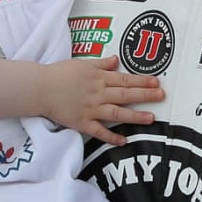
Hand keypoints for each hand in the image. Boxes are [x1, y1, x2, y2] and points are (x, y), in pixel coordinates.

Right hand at [39, 55, 162, 143]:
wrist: (39, 88)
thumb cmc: (59, 73)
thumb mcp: (81, 63)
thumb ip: (101, 63)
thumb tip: (116, 60)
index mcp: (98, 78)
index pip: (124, 79)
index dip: (142, 81)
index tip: (156, 82)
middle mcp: (97, 93)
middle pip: (125, 95)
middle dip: (145, 95)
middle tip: (161, 96)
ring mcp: (90, 109)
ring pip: (116, 113)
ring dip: (135, 116)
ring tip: (151, 118)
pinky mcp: (81, 122)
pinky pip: (98, 131)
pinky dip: (111, 137)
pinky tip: (123, 141)